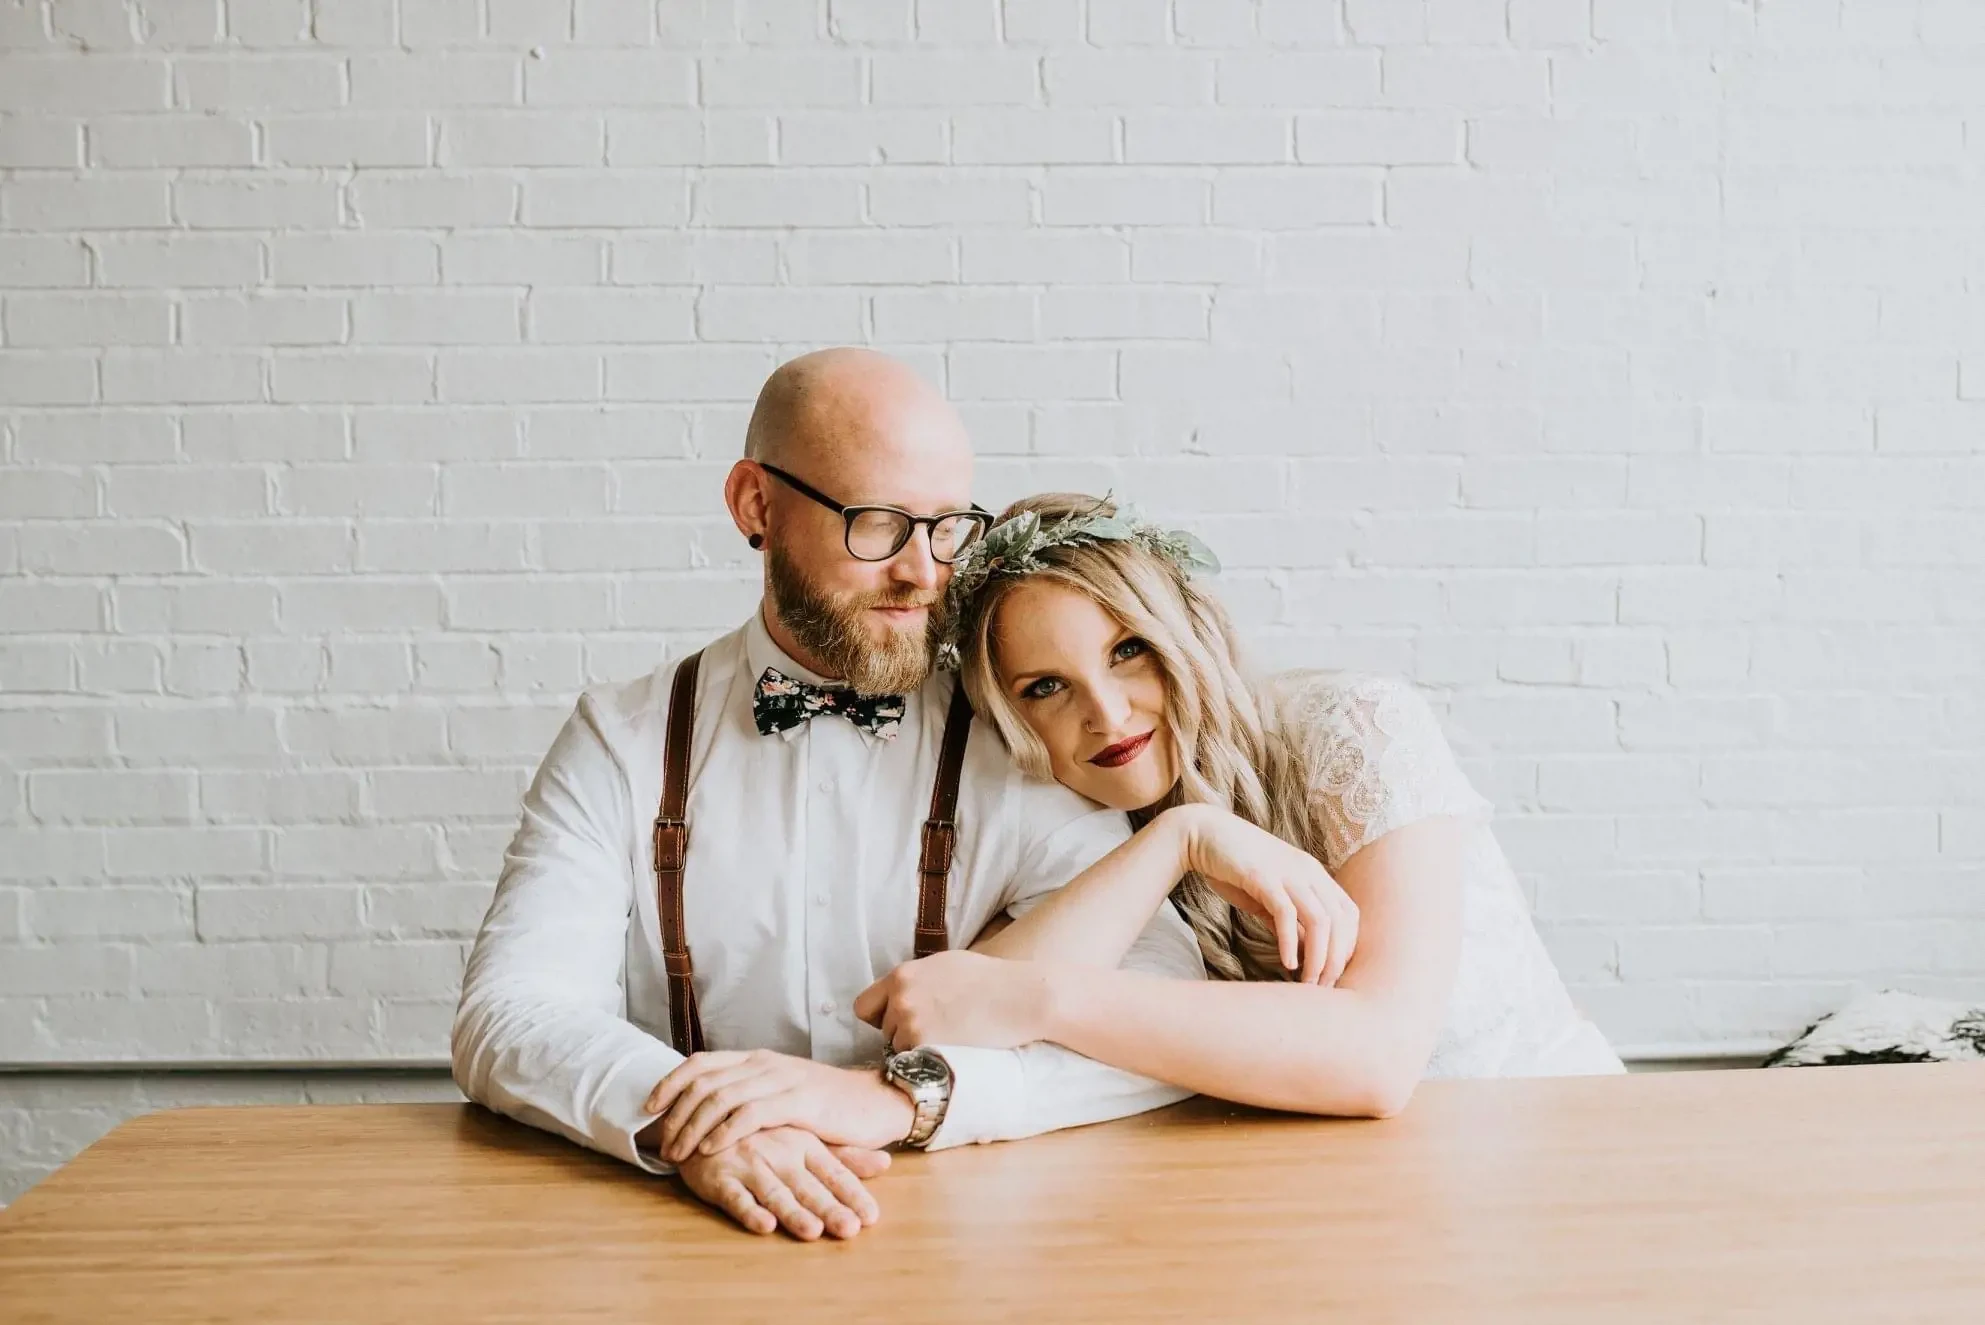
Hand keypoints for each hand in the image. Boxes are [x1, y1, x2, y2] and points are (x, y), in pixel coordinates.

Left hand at [644, 1050, 914, 1161]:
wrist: (877, 1101)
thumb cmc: (828, 1105)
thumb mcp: (783, 1094)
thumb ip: (750, 1098)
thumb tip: (708, 1115)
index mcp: (757, 1060)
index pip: (701, 1062)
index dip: (670, 1083)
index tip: (648, 1107)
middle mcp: (764, 1064)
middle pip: (704, 1081)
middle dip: (675, 1113)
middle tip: (662, 1143)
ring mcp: (781, 1079)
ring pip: (721, 1097)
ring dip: (693, 1127)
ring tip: (678, 1153)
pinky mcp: (798, 1100)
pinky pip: (750, 1114)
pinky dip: (725, 1131)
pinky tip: (711, 1149)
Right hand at [676, 1126, 888, 1240]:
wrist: (704, 1116)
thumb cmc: (762, 1134)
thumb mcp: (805, 1139)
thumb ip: (843, 1156)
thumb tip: (887, 1162)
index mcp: (804, 1143)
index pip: (833, 1172)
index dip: (852, 1194)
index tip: (871, 1216)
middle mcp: (780, 1153)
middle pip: (808, 1186)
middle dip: (829, 1208)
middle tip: (850, 1229)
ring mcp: (749, 1164)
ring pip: (775, 1192)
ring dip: (793, 1212)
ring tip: (813, 1231)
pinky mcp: (719, 1177)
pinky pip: (734, 1196)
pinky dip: (749, 1210)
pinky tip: (763, 1224)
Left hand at [855, 950, 1051, 1050]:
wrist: (1022, 998)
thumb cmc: (992, 980)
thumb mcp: (945, 966)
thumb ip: (917, 980)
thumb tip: (900, 993)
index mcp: (903, 974)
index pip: (863, 1006)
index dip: (881, 1018)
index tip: (901, 1023)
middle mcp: (900, 996)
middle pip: (883, 1031)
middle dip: (903, 1035)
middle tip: (938, 1033)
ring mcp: (910, 1021)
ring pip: (898, 1050)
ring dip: (917, 1051)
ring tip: (950, 1040)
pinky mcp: (925, 1043)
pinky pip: (913, 1063)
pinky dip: (928, 1062)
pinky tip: (952, 1050)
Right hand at [1170, 804, 1358, 985]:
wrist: (1202, 834)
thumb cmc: (1235, 868)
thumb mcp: (1270, 896)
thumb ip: (1289, 920)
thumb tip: (1304, 953)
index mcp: (1314, 873)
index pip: (1349, 913)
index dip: (1348, 946)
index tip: (1333, 972)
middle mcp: (1308, 870)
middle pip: (1340, 920)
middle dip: (1336, 960)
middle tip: (1323, 987)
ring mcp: (1287, 872)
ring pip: (1320, 919)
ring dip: (1318, 957)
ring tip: (1308, 982)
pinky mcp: (1262, 876)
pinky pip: (1286, 913)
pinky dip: (1290, 942)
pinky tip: (1287, 963)